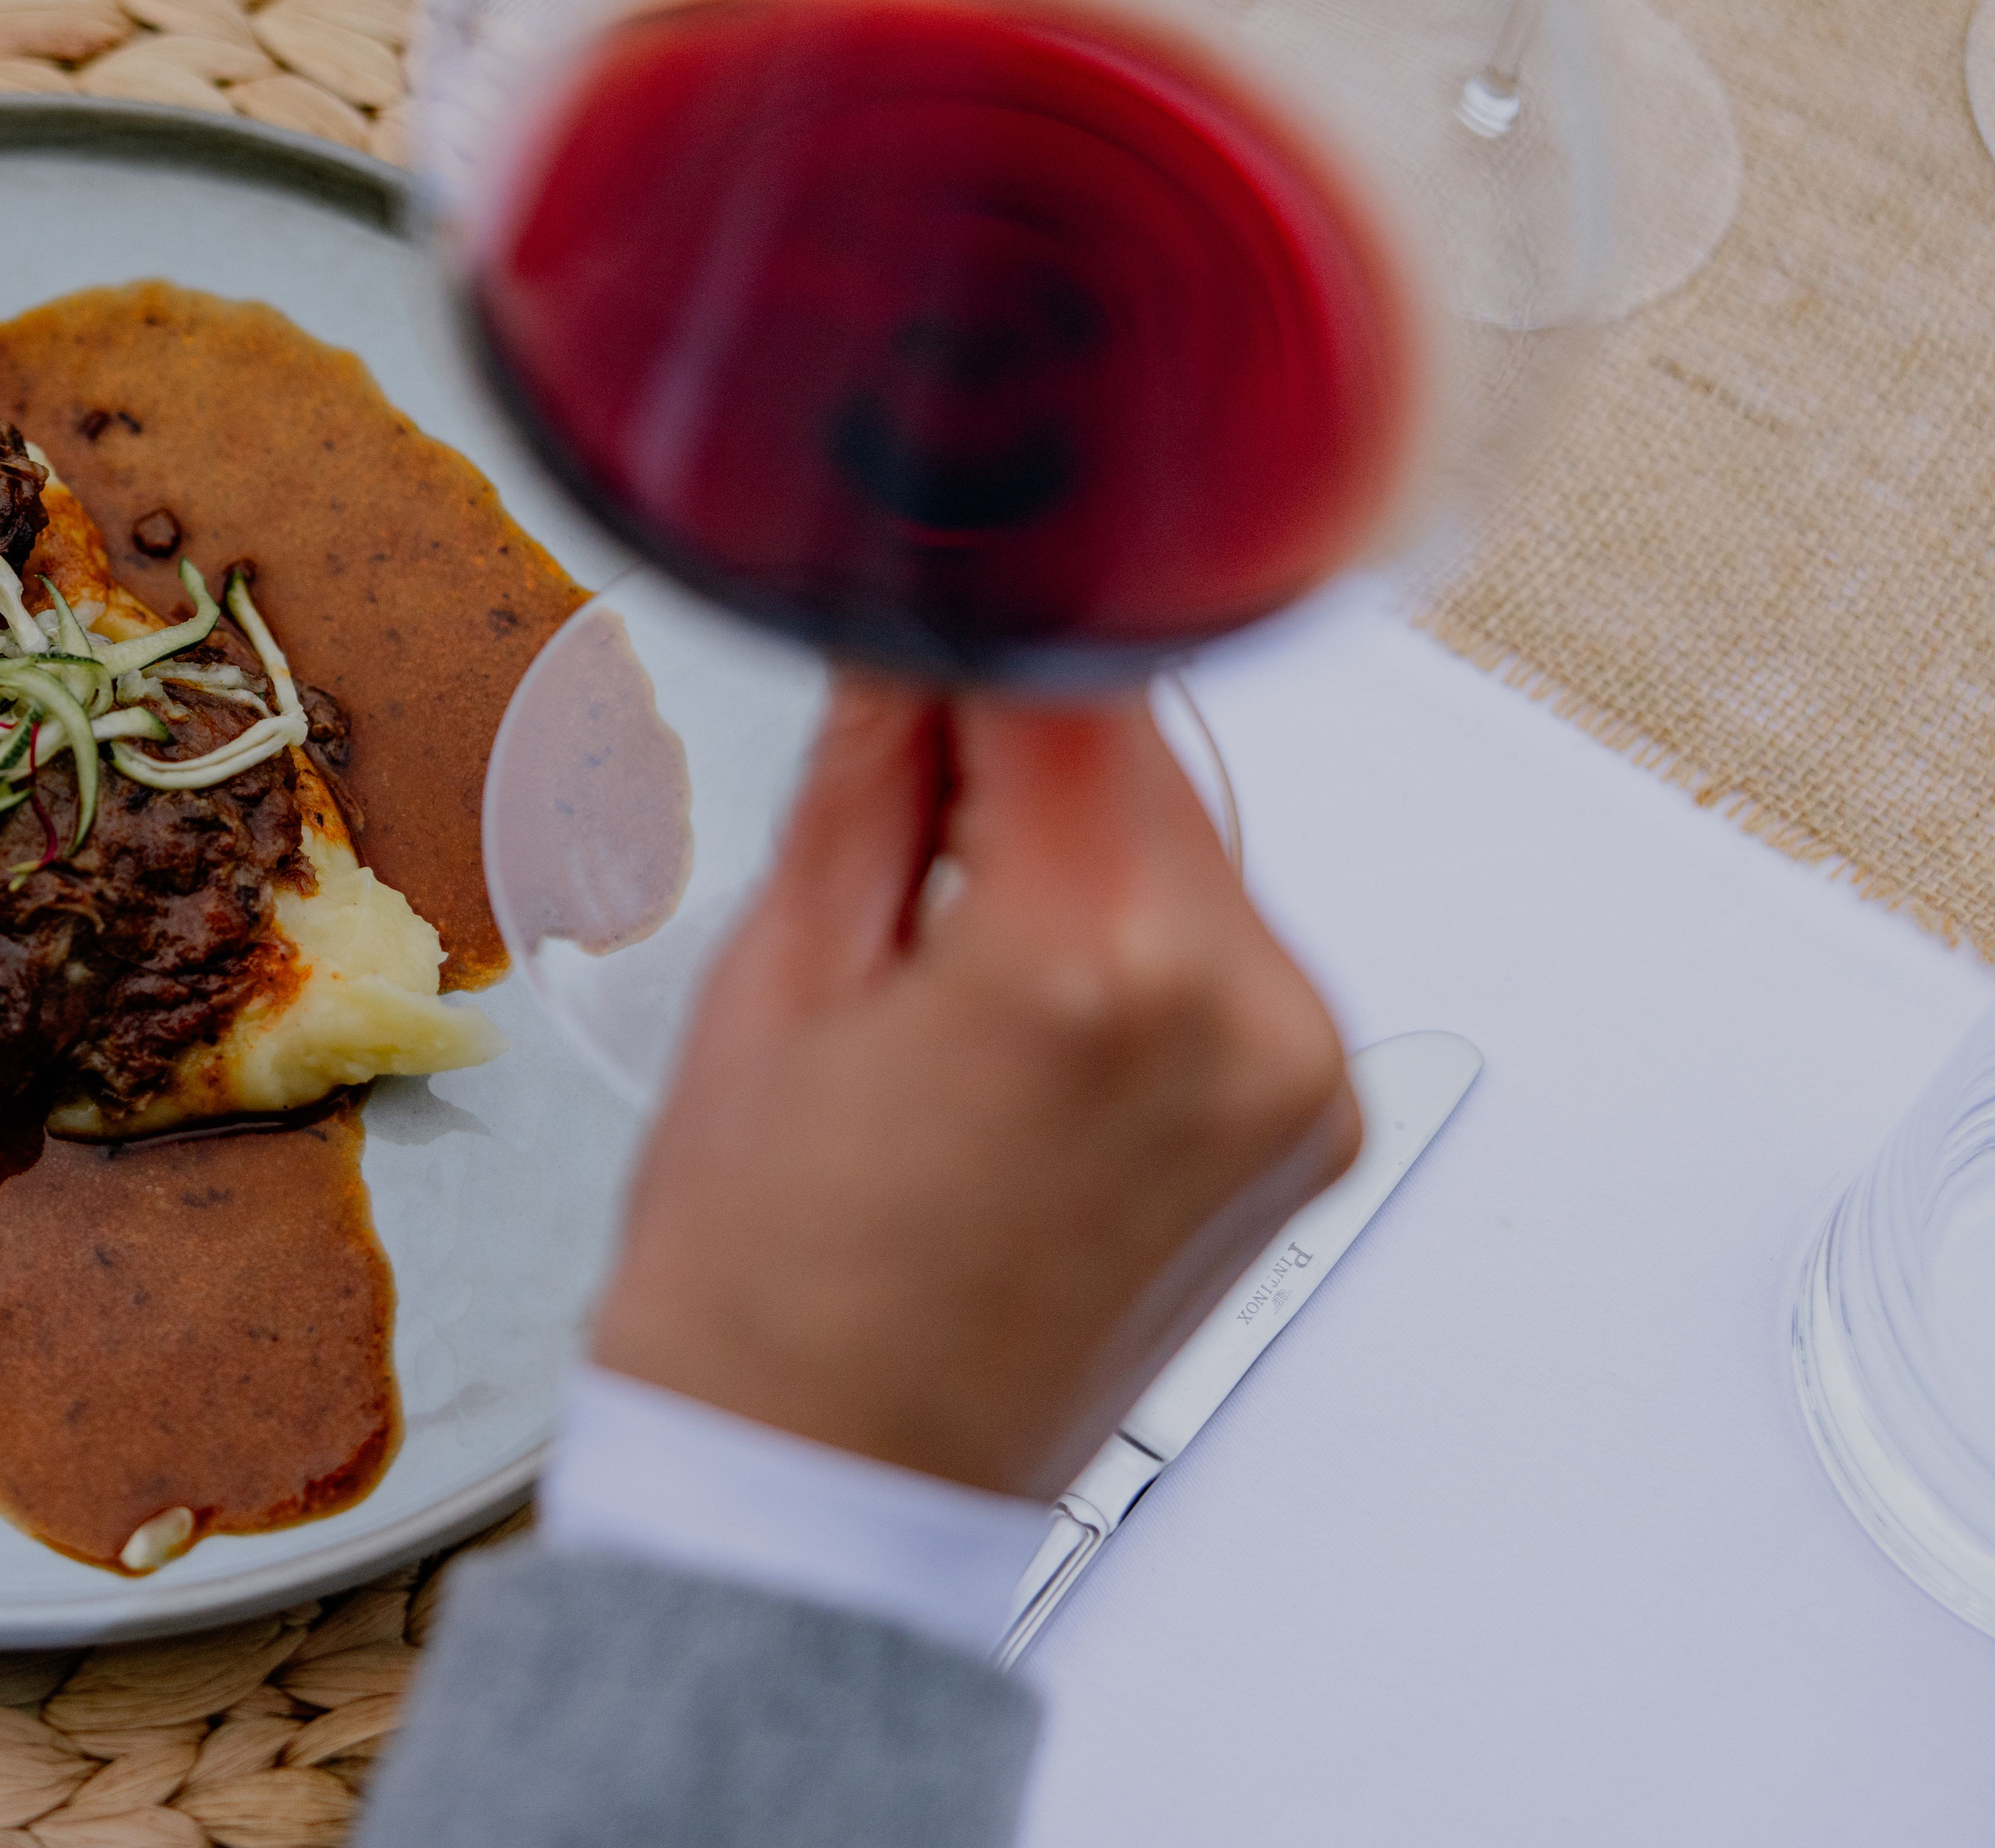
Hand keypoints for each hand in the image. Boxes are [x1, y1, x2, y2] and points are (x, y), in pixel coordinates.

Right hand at [592, 679, 1358, 1498]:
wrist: (829, 1487)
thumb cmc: (771, 1283)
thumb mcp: (782, 974)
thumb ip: (878, 772)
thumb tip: (914, 630)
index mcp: (1093, 961)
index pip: (1066, 677)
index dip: (971, 623)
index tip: (917, 597)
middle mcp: (1240, 1014)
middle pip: (1144, 755)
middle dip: (1019, 750)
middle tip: (890, 823)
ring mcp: (1297, 1079)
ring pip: (1191, 845)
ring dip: (1082, 845)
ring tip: (946, 963)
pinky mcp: (1312, 1124)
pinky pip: (1229, 951)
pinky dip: (1134, 941)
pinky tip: (1022, 1025)